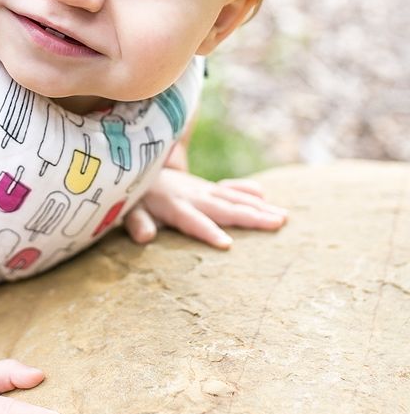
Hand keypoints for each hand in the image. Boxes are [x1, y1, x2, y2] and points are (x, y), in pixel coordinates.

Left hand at [124, 168, 287, 249]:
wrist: (137, 168)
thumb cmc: (134, 198)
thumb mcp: (129, 211)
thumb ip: (137, 223)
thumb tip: (145, 236)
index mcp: (174, 206)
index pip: (193, 221)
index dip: (209, 232)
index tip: (228, 245)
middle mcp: (193, 196)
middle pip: (224, 208)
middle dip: (250, 217)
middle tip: (278, 224)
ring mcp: (202, 189)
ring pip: (233, 198)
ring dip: (258, 207)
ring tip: (283, 217)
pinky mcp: (207, 187)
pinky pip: (230, 188)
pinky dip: (246, 190)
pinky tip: (265, 195)